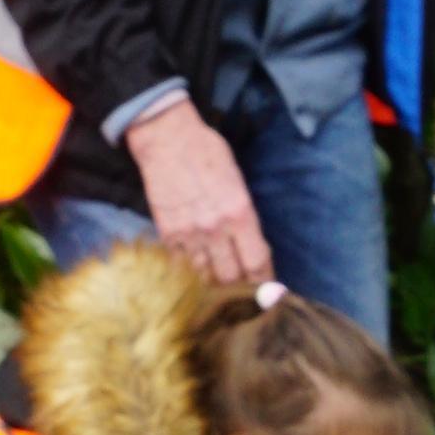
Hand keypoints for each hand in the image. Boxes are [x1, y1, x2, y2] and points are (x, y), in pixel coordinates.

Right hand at [125, 102, 273, 290]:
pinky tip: (199, 282)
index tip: (268, 293)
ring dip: (216, 289)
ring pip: (206, 279)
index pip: (257, 263)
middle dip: (241, 291)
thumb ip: (245, 216)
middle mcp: (215, 229)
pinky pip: (183, 268)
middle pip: (232, 278)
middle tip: (246, 297)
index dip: (265, 284)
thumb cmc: (207, 152)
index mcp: (239, 213)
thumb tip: (252, 247)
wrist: (166, 138)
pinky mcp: (167, 235)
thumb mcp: (237, 181)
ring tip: (223, 295)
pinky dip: (193, 277)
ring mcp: (189, 234)